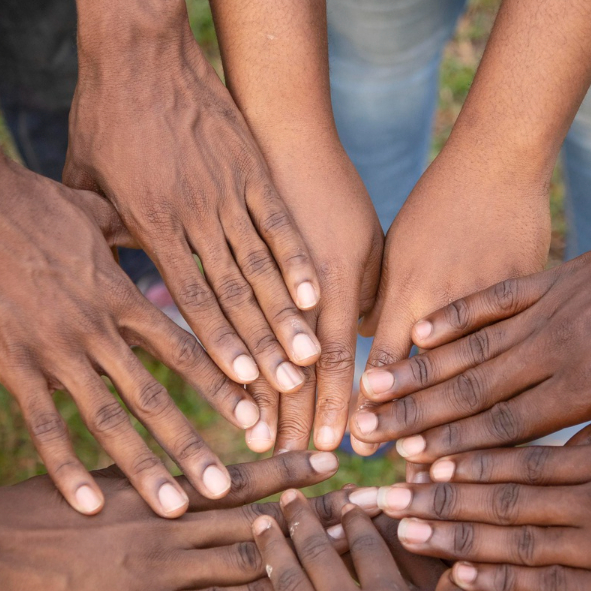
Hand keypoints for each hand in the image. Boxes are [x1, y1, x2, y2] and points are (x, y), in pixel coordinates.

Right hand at [0, 153, 258, 517]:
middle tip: (227, 489)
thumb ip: (128, 231)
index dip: (221, 385)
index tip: (254, 418)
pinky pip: (43, 425)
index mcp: (121, 295)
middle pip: (155, 397)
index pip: (185, 348)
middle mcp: (97, 329)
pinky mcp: (11, 363)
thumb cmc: (28, 198)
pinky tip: (88, 505)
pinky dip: (66, 467)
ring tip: (174, 508)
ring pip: (108, 419)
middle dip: (193, 445)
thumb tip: (150, 223)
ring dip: (144, 467)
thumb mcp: (94, 210)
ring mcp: (55, 350)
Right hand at [0, 450, 340, 590]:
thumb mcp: (91, 480)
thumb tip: (170, 478)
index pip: (239, 476)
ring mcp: (161, 567)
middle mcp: (170, 520)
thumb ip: (139, 481)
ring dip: (302, 559)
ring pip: (249, 559)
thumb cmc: (26, 511)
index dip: (291, 471)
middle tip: (371, 508)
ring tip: (351, 558)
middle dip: (318, 515)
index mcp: (157, 486)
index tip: (335, 461)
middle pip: (262, 517)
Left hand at [66, 36, 322, 394]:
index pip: (189, 297)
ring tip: (308, 357)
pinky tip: (318, 296)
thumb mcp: (86, 180)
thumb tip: (103, 279)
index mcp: (150, 222)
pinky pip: (279, 221)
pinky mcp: (251, 166)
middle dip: (261, 346)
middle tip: (287, 391)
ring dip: (287, 314)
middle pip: (232, 292)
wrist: (139, 49)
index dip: (218, 344)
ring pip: (262, 263)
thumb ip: (101, 232)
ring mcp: (228, 188)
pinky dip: (299, 259)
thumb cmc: (103, 115)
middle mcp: (194, 213)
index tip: (242, 384)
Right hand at [246, 142, 382, 452]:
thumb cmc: (332, 185)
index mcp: (342, 279)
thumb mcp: (368, 240)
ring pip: (262, 349)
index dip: (337, 405)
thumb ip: (366, 291)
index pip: (343, 356)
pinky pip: (223, 316)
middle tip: (292, 466)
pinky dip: (225, 354)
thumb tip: (368, 340)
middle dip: (298, 417)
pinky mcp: (223, 272)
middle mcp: (303, 284)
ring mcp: (261, 277)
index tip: (336, 449)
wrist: (278, 123)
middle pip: (303, 365)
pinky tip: (224, 388)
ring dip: (263, 398)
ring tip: (256, 440)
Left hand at [351, 156, 549, 454]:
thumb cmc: (438, 200)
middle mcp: (451, 308)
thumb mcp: (392, 248)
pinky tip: (506, 442)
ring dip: (458, 434)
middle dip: (412, 437)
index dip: (369, 410)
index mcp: (409, 289)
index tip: (356, 453)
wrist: (504, 157)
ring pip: (475, 387)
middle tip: (399, 488)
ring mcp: (500, 312)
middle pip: (426, 387)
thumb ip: (381, 301)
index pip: (382, 364)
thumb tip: (360, 349)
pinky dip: (512, 403)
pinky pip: (522, 370)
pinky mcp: (538, 314)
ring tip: (445, 481)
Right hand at [354, 196, 590, 461]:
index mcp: (589, 388)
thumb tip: (564, 471)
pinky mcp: (557, 276)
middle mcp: (557, 348)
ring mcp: (552, 308)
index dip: (452, 451)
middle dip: (415, 416)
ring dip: (420, 369)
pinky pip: (495, 298)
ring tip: (374, 385)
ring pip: (471, 346)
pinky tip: (420, 330)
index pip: (505, 429)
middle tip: (366, 433)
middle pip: (471, 390)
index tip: (408, 469)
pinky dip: (455, 315)